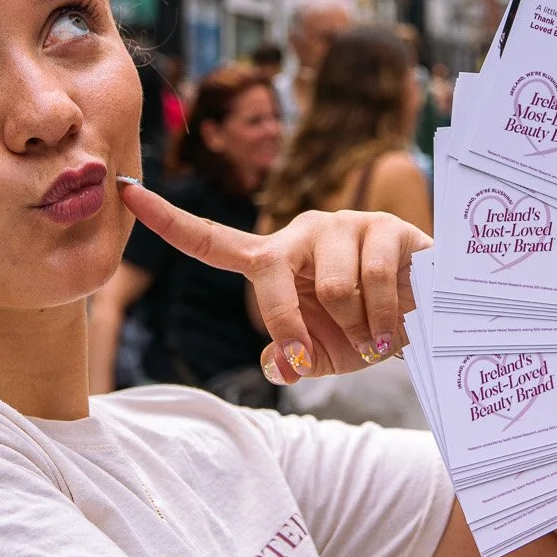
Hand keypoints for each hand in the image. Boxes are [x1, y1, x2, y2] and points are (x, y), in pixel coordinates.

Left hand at [122, 180, 427, 383]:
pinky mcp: (385, 225)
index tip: (125, 192)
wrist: (432, 319)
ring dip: (355, 328)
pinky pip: (372, 278)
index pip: (211, 241)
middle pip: (272, 282)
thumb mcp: (322, 355)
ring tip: (374, 333)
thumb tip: (276, 363)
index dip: (167, 220)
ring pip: (331, 289)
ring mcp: (343, 225)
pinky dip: (382, 318)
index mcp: (273, 260)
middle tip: (322, 354)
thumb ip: (290, 359)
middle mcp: (301, 233)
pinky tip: (396, 325)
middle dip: (295, 329)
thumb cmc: (365, 330)